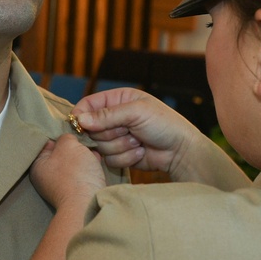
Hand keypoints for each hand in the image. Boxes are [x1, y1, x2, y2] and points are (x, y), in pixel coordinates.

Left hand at [31, 134, 106, 211]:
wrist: (87, 203)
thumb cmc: (74, 172)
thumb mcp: (68, 145)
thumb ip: (65, 137)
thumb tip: (67, 138)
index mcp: (38, 165)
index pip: (45, 142)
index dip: (59, 133)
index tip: (71, 128)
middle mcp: (46, 177)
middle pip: (60, 153)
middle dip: (74, 145)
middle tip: (84, 138)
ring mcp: (61, 186)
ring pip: (73, 162)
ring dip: (83, 155)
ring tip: (93, 149)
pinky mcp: (76, 192)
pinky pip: (82, 173)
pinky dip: (89, 166)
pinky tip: (97, 159)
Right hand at [72, 88, 202, 174]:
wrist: (180, 151)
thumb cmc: (164, 124)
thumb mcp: (137, 112)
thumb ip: (107, 115)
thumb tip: (80, 120)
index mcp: (118, 99)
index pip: (88, 104)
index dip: (81, 115)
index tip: (80, 125)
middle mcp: (115, 118)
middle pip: (91, 129)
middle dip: (111, 133)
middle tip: (129, 130)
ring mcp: (116, 137)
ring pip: (100, 146)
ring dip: (121, 146)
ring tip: (139, 140)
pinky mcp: (120, 155)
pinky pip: (110, 160)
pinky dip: (126, 157)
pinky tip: (141, 151)